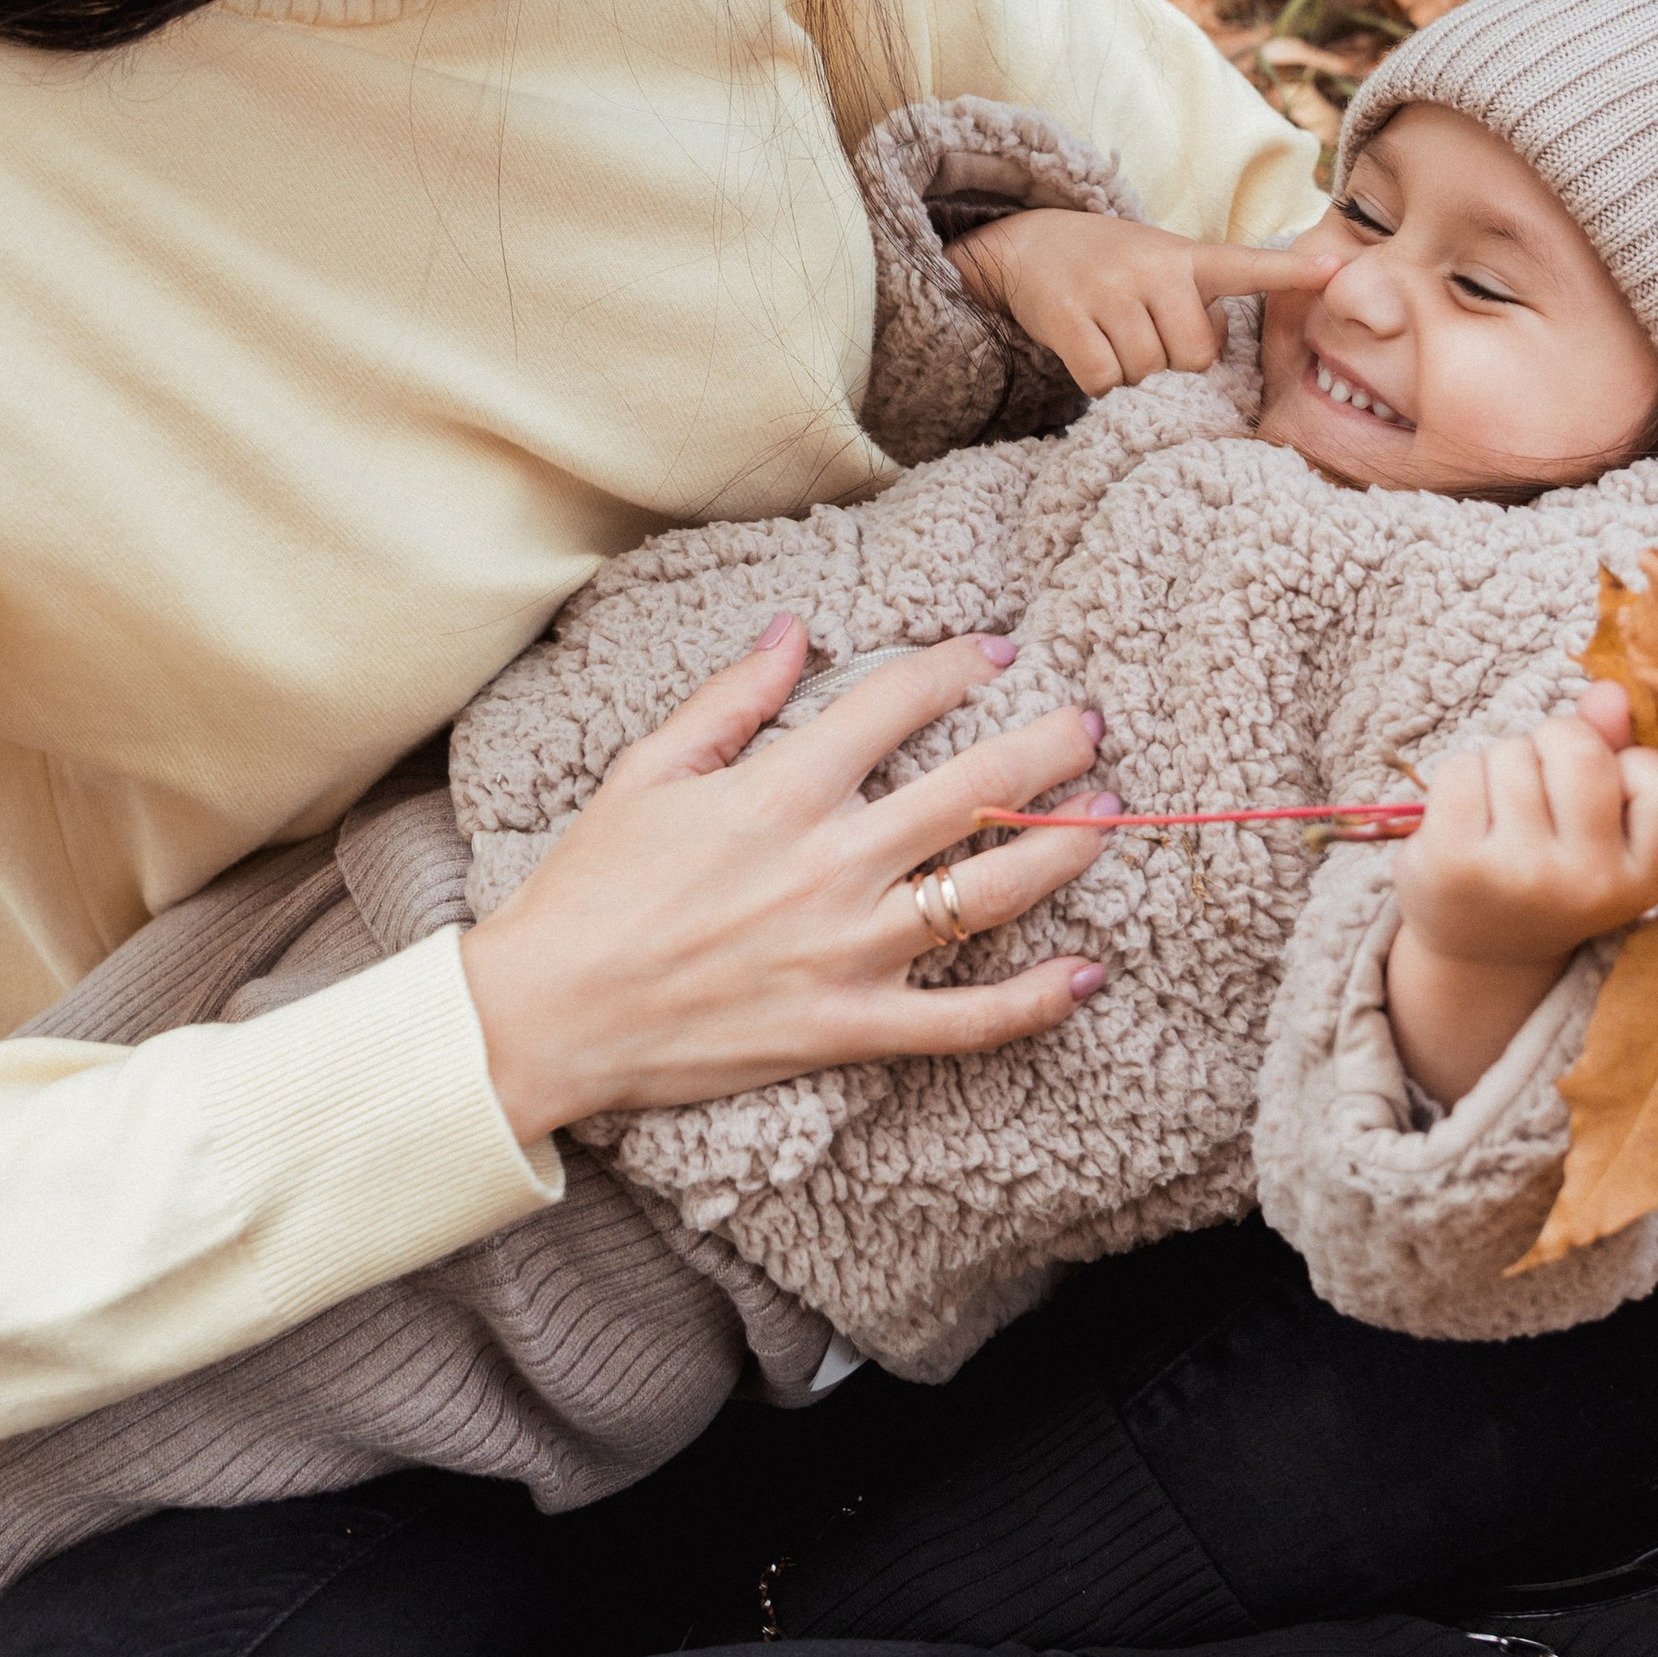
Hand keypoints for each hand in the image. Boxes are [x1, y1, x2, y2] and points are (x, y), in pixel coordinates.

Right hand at [460, 619, 1121, 1146]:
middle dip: (1048, 747)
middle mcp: (828, 862)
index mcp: (780, 789)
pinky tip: (1089, 975)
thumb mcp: (647, 769)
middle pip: (970, 788)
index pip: (895, 703)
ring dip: (1062, 850)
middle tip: (1095, 724)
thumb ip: (729, 698)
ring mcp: (846, 950)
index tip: (999, 652)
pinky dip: (1032, 1003)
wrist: (547, 1014)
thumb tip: (794, 628)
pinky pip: (961, 1021)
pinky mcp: (847, 1028)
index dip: (957, 667)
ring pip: (987, 894)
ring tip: (1111, 819)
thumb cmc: (591, 887)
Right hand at [948, 207, 1348, 397]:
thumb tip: (1214, 361)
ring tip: (1116, 344)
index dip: (1292, 273)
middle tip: (1149, 344)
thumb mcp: (1163, 265)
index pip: (1246, 266)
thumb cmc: (1114, 268)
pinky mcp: (1066, 315)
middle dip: (1174, 366)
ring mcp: (1108, 290)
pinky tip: (1092, 356)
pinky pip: (1102, 379)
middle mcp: (1151, 268)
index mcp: (1185, 258)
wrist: (1028, 244)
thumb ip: (1200, 300)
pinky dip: (1099, 385)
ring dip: (1133, 378)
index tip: (1338, 270)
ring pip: (1146, 373)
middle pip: (1193, 356)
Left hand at [1385, 684, 1657, 1108]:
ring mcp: (1519, 877)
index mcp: (1643, 879)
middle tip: (1542, 788)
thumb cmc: (1551, 867)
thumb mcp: (1601, 829)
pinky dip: (1459, 778)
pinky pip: (1460, 769)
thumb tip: (1609, 692)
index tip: (1609, 795)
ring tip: (1503, 812)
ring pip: (1513, 752)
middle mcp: (1588, 885)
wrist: (1478, 948)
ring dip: (1502, 763)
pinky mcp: (1454, 864)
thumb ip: (1615, 752)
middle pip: (1579, 748)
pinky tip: (1465, 821)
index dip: (1635, 767)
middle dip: (1554, 744)